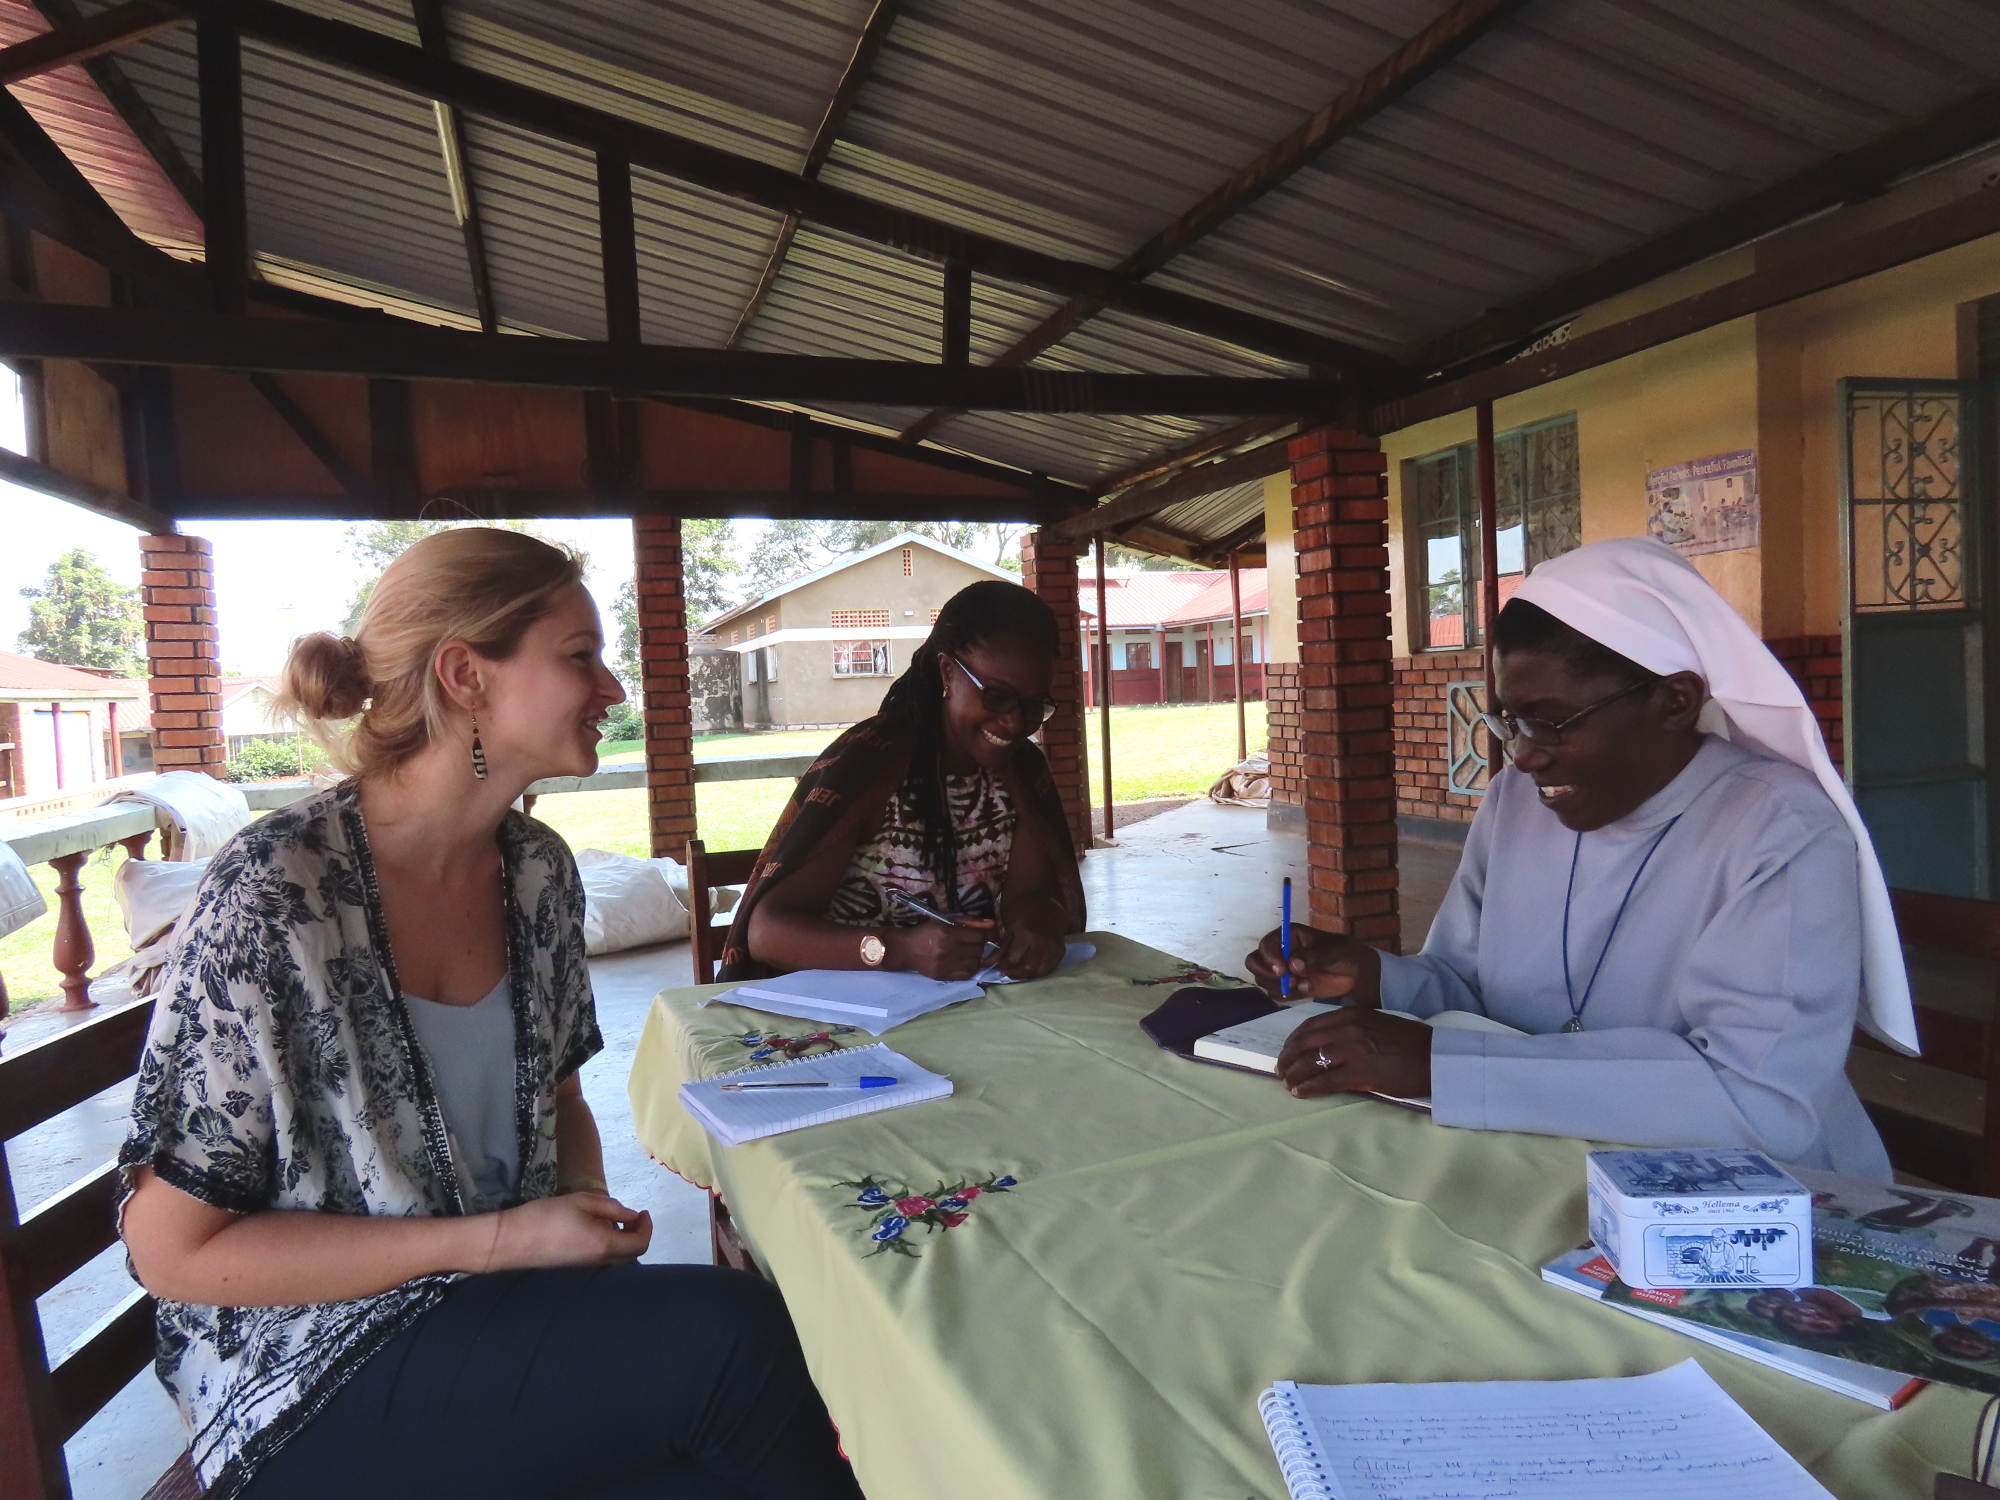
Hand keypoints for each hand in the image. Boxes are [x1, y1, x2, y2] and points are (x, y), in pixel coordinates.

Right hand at [478, 1192, 651, 1272]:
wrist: (512, 1241)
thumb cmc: (547, 1216)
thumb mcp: (583, 1202)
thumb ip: (612, 1209)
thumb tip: (633, 1216)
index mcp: (604, 1245)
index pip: (640, 1244)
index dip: (647, 1228)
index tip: (642, 1212)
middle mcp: (600, 1263)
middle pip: (633, 1256)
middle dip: (638, 1236)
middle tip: (632, 1217)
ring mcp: (587, 1269)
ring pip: (618, 1260)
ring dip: (623, 1242)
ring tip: (612, 1221)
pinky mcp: (576, 1269)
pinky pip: (603, 1261)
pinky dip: (609, 1247)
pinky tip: (594, 1230)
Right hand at [887, 917, 995, 979]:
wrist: (906, 949)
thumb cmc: (927, 931)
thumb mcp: (946, 920)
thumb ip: (969, 921)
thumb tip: (992, 924)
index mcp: (948, 932)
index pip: (979, 936)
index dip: (990, 934)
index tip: (991, 933)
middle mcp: (948, 949)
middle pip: (978, 950)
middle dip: (981, 945)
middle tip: (975, 942)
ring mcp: (945, 965)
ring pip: (976, 963)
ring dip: (977, 957)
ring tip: (970, 952)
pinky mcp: (943, 976)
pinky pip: (967, 974)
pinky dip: (971, 968)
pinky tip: (966, 962)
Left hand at [993, 898, 1065, 980]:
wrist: (1047, 906)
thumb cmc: (1024, 915)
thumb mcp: (1009, 928)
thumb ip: (1000, 948)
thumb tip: (987, 965)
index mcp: (1026, 934)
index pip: (1013, 959)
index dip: (1003, 966)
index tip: (998, 966)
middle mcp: (1042, 942)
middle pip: (1028, 968)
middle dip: (1015, 974)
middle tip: (1007, 972)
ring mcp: (1053, 948)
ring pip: (1039, 972)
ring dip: (1027, 975)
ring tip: (1018, 971)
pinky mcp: (1061, 952)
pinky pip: (1049, 969)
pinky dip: (1038, 972)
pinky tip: (1030, 969)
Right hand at [1245, 924, 1382, 1004]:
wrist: (1357, 974)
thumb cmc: (1346, 954)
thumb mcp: (1333, 950)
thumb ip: (1313, 956)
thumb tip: (1292, 964)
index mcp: (1289, 936)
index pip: (1266, 944)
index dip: (1269, 957)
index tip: (1281, 970)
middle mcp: (1280, 951)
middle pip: (1255, 962)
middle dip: (1267, 974)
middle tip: (1287, 982)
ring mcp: (1282, 970)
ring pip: (1263, 980)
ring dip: (1280, 986)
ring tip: (1304, 985)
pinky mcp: (1288, 985)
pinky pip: (1275, 993)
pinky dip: (1289, 995)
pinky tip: (1307, 990)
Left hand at [1275, 1008, 1432, 1100]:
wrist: (1435, 1057)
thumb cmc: (1409, 1044)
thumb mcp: (1376, 1025)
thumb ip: (1352, 1029)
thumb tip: (1329, 1044)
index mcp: (1351, 1016)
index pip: (1310, 1026)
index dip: (1294, 1040)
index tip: (1287, 1052)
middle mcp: (1347, 1029)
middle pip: (1305, 1043)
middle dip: (1288, 1058)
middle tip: (1281, 1070)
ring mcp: (1352, 1050)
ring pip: (1311, 1062)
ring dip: (1295, 1074)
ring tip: (1288, 1084)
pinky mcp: (1360, 1072)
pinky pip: (1326, 1080)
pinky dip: (1309, 1087)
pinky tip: (1301, 1093)